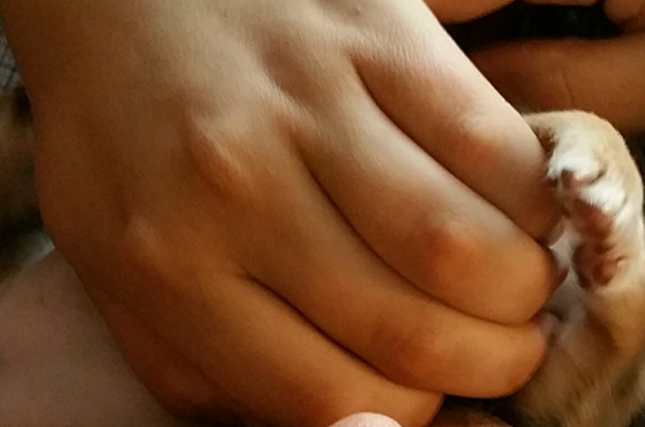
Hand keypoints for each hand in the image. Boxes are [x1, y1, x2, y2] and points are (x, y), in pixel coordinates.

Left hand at [0, 0, 558, 424]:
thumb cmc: (129, 123)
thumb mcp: (114, 255)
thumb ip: (194, 351)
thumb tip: (321, 420)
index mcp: (167, 265)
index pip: (329, 396)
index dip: (411, 411)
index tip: (438, 391)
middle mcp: (237, 192)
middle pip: (411, 333)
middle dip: (491, 362)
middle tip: (509, 348)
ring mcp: (313, 106)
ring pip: (466, 250)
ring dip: (522, 288)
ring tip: (522, 282)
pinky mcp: (381, 36)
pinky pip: (494, 149)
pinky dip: (530, 200)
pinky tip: (519, 208)